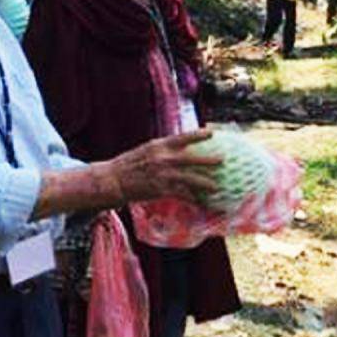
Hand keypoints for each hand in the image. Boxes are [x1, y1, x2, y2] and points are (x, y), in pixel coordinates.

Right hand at [105, 130, 221, 203]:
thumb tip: (178, 148)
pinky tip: (200, 203)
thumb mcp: (146, 150)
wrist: (113, 180)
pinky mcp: (160, 190)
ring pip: (190, 179)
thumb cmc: (129, 165)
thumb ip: (162, 150)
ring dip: (205, 184)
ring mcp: (162, 174)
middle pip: (191, 159)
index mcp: (159, 145)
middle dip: (208, 160)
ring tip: (217, 188)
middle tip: (223, 160)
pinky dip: (191, 199)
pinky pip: (180, 194)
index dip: (198, 135)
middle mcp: (162, 158)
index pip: (183, 138)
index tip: (212, 133)